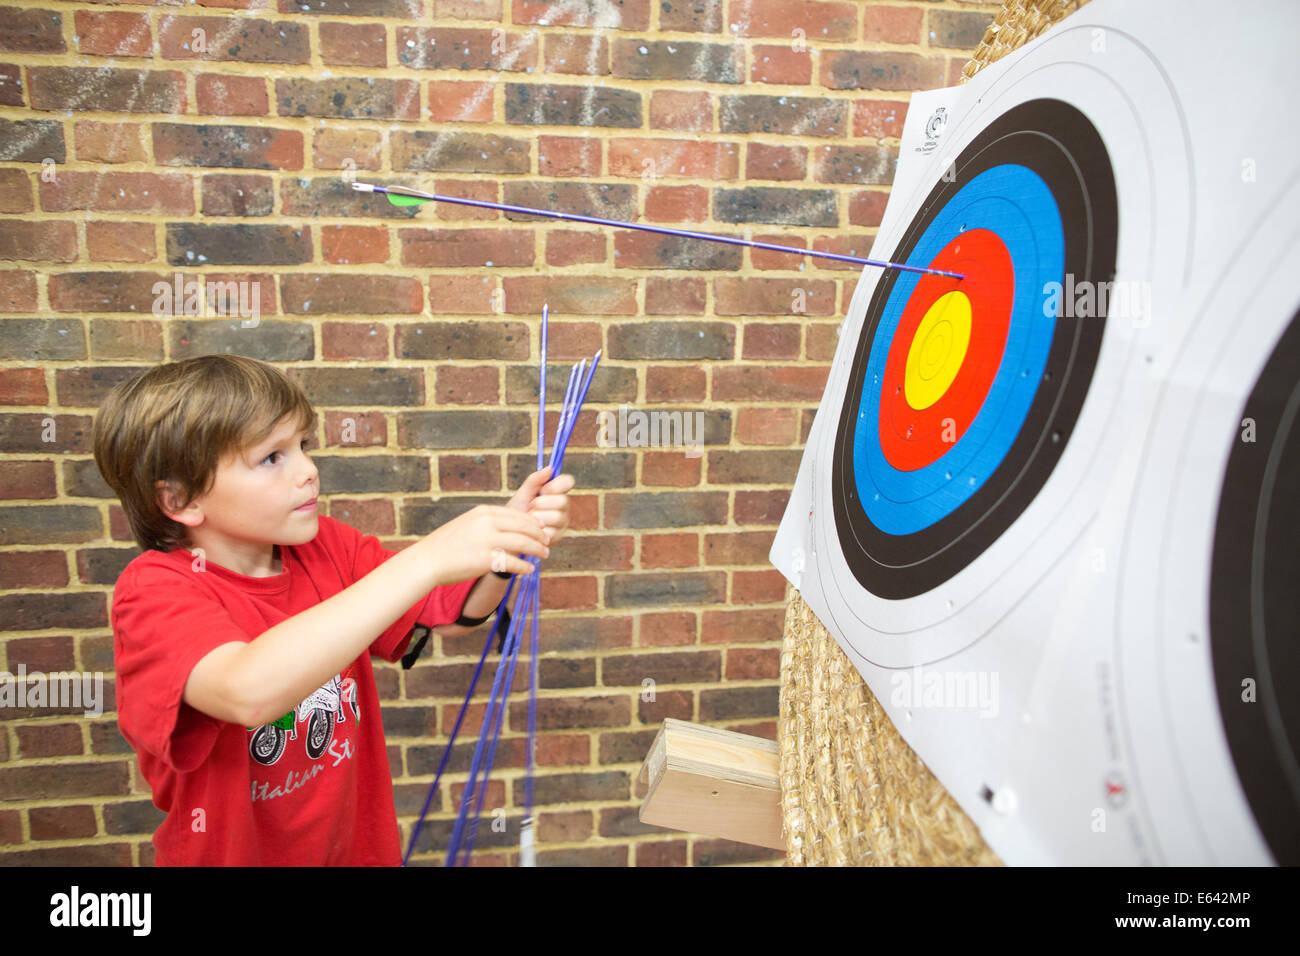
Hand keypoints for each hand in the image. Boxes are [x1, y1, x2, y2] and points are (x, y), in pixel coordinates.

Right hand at [421, 504, 549, 584]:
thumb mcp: (468, 524)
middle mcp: (487, 523)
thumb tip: (510, 528)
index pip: (517, 514)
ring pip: (523, 542)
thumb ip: (488, 524)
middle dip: (539, 534)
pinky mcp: (486, 559)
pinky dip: (524, 566)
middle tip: (548, 542)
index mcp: (484, 512)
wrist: (428, 560)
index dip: (533, 522)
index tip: (542, 528)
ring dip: (537, 549)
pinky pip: (513, 562)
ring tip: (544, 555)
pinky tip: (529, 570)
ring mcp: (487, 540)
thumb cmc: (448, 545)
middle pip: (524, 526)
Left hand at [507, 466, 574, 547]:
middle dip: (542, 503)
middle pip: (563, 501)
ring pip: (557, 517)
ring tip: (529, 518)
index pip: (568, 482)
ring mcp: (561, 523)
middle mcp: (563, 507)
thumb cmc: (516, 511)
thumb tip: (549, 468)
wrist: (507, 532)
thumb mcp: (523, 494)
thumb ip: (535, 481)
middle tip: (530, 506)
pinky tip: (531, 530)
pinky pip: (551, 531)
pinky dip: (538, 530)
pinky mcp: (557, 537)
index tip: (543, 490)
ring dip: (538, 516)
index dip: (557, 485)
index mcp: (556, 493)